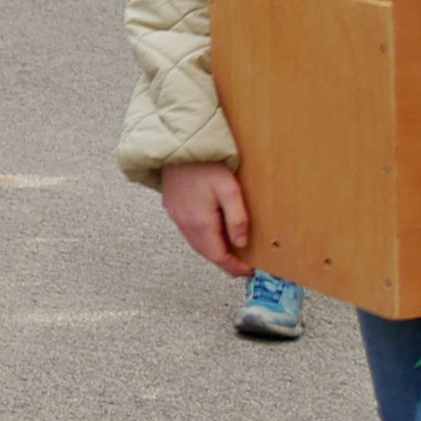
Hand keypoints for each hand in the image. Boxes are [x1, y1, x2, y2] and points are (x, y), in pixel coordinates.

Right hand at [161, 160, 252, 274]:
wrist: (177, 148)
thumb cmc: (205, 165)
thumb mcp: (230, 189)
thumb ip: (237, 218)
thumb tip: (241, 243)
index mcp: (200, 222)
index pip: (218, 255)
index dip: (234, 267)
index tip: (247, 272)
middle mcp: (185, 224)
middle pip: (206, 253)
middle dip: (224, 262)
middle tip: (241, 268)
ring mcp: (176, 216)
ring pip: (196, 244)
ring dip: (213, 252)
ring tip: (230, 254)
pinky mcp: (173, 208)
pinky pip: (188, 232)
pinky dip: (202, 240)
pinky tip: (211, 235)